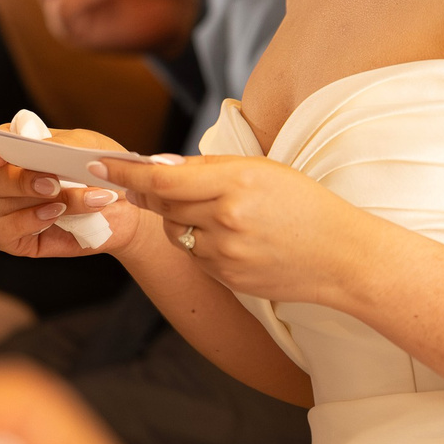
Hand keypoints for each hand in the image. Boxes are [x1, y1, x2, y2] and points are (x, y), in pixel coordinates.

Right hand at [0, 124, 152, 260]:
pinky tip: (53, 217)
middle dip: (22, 180)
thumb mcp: (90, 147)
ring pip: (3, 205)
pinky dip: (25, 224)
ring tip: (82, 199)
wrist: (124, 209)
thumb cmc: (100, 172)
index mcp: (16, 152)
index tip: (0, 155)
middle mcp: (3, 181)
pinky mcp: (14, 239)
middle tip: (53, 183)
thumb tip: (36, 142)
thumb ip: (63, 143)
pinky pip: (1, 233)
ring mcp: (6, 211)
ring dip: (42, 202)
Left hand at [91, 152, 372, 307]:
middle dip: (156, 194)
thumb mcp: (264, 171)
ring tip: (220, 213)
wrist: (343, 257)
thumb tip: (160, 168)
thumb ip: (210, 170)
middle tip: (161, 184)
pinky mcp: (227, 278)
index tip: (100, 165)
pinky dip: (201, 243)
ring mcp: (226, 253)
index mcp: (236, 182)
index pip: (162, 179)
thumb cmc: (307, 206)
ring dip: (182, 219)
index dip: (125, 173)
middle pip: (163, 205)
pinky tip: (234, 238)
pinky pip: (195, 256)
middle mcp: (226, 218)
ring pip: (176, 232)